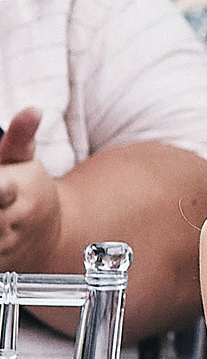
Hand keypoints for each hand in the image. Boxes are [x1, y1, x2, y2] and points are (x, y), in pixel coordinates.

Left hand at [0, 109, 60, 272]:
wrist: (50, 237)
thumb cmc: (27, 189)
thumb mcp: (24, 159)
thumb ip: (21, 135)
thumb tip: (34, 110)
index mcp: (19, 191)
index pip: (1, 190)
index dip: (0, 188)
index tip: (0, 183)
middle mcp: (11, 223)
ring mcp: (3, 248)